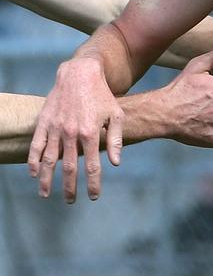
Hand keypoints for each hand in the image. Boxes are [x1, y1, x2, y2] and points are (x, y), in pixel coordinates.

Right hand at [27, 57, 124, 202]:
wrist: (80, 74)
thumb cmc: (102, 96)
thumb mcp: (116, 115)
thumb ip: (116, 140)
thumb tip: (116, 163)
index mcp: (91, 133)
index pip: (92, 166)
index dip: (92, 183)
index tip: (93, 196)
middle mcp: (71, 133)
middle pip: (69, 168)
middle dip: (69, 187)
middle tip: (70, 201)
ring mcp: (55, 128)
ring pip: (48, 160)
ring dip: (46, 180)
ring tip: (46, 194)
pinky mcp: (44, 122)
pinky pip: (36, 145)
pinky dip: (33, 161)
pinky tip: (33, 173)